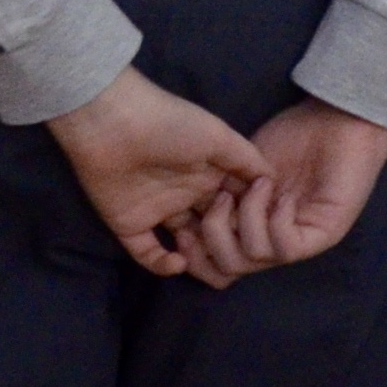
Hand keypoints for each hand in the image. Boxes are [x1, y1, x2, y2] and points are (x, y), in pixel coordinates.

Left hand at [43, 66, 263, 278]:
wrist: (113, 121)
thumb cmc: (170, 125)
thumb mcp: (217, 135)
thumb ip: (247, 158)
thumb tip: (274, 180)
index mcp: (208, 174)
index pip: (236, 205)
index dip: (251, 220)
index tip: (266, 233)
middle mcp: (186, 195)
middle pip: (214, 229)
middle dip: (229, 242)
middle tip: (239, 251)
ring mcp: (158, 211)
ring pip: (186, 246)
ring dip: (200, 256)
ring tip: (211, 257)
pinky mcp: (130, 225)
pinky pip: (149, 255)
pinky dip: (164, 265)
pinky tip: (179, 260)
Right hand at [184, 101, 386, 285]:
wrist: (335, 118)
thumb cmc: (292, 136)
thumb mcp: (241, 168)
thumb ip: (220, 194)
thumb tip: (187, 218)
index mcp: (251, 228)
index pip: (217, 265)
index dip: (194, 253)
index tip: (180, 224)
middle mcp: (274, 242)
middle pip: (229, 270)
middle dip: (213, 237)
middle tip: (219, 201)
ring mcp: (300, 240)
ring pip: (254, 259)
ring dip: (246, 218)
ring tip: (256, 185)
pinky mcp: (324, 234)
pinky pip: (286, 248)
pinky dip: (274, 219)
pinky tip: (279, 192)